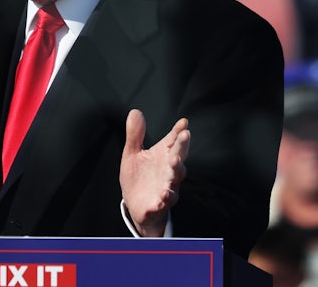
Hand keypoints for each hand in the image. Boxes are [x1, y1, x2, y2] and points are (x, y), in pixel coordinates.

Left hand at [119, 109, 189, 236]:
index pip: (172, 141)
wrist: (136, 205)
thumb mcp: (132, 154)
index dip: (178, 131)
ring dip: (176, 170)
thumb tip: (135, 111)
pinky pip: (165, 201)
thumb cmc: (138, 176)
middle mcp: (168, 170)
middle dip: (182, 147)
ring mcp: (166, 187)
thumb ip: (135, 135)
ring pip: (175, 179)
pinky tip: (163, 193)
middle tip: (185, 135)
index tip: (183, 122)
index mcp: (162, 156)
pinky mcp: (159, 203)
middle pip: (178, 157)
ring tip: (174, 162)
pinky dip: (166, 197)